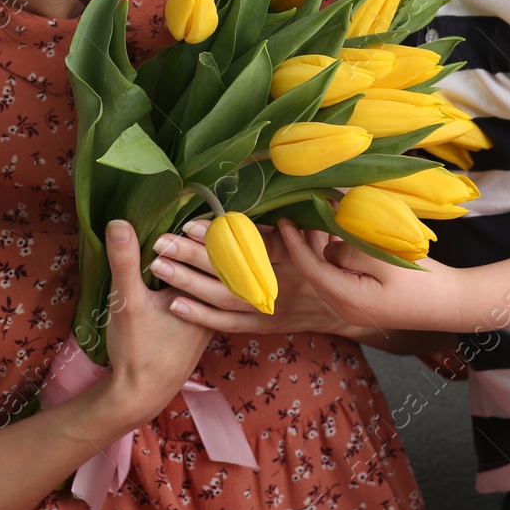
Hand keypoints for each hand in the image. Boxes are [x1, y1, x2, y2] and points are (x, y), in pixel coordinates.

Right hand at [99, 219, 214, 429]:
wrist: (141, 394)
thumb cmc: (138, 350)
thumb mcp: (128, 302)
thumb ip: (125, 261)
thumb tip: (119, 222)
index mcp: (210, 296)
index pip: (220, 249)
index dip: (210, 224)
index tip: (196, 206)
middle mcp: (219, 306)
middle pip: (225, 260)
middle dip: (212, 236)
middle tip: (195, 214)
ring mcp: (212, 316)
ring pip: (219, 276)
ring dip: (208, 254)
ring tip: (193, 231)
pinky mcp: (201, 324)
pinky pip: (210, 288)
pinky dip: (202, 272)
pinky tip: (184, 264)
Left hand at [150, 217, 358, 335]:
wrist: (351, 309)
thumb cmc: (332, 260)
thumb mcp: (325, 233)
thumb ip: (305, 213)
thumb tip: (300, 185)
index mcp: (295, 258)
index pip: (253, 245)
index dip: (222, 235)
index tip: (193, 223)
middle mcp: (280, 284)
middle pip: (231, 270)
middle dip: (193, 255)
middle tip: (161, 242)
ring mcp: (271, 308)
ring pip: (224, 297)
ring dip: (189, 283)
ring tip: (158, 266)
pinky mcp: (265, 325)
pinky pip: (229, 324)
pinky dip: (201, 316)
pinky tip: (174, 305)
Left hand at [278, 217, 474, 332]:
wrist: (454, 304)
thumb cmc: (422, 281)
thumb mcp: (383, 260)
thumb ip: (349, 252)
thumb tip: (327, 249)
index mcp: (347, 299)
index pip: (309, 268)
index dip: (294, 244)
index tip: (283, 220)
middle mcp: (344, 308)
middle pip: (314, 273)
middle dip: (303, 244)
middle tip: (295, 214)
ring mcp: (354, 308)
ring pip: (326, 274)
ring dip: (319, 249)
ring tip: (314, 219)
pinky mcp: (364, 302)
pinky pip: (340, 277)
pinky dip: (335, 257)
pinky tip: (336, 236)